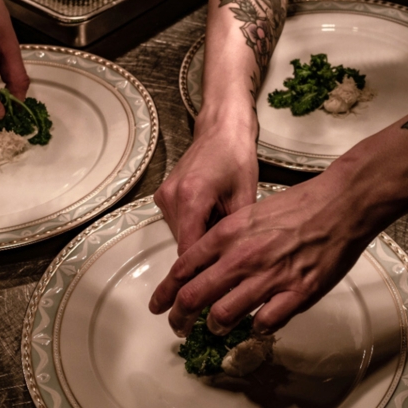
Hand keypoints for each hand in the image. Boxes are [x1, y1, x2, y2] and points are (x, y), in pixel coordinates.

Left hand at [150, 163, 383, 336]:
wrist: (340, 204)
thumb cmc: (297, 206)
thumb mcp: (249, 213)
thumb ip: (226, 240)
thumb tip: (207, 266)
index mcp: (227, 234)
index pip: (183, 268)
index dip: (165, 292)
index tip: (158, 306)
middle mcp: (242, 256)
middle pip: (195, 296)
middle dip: (179, 318)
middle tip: (178, 328)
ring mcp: (269, 277)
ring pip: (224, 315)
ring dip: (216, 326)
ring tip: (218, 328)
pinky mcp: (297, 293)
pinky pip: (265, 323)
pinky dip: (256, 327)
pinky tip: (258, 322)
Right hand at [154, 114, 258, 255]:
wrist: (221, 129)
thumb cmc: (236, 157)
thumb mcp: (244, 197)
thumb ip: (233, 234)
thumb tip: (234, 261)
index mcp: (191, 198)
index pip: (189, 251)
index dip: (202, 268)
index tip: (216, 278)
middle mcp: (170, 198)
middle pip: (184, 244)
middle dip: (205, 249)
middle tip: (229, 242)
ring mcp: (163, 196)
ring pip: (180, 234)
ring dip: (199, 235)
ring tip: (221, 218)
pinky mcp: (162, 195)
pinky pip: (177, 222)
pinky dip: (194, 223)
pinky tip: (211, 210)